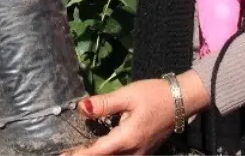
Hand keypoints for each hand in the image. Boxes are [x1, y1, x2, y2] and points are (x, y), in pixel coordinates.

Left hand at [64, 72, 210, 155]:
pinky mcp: (144, 151)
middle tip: (67, 152)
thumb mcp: (127, 95)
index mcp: (127, 139)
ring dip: (98, 154)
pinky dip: (108, 153)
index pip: (97, 153)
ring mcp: (140, 154)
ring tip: (79, 150)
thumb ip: (104, 104)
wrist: (182, 100)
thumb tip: (81, 109)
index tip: (62, 155)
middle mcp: (133, 152)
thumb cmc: (154, 95)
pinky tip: (99, 147)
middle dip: (86, 155)